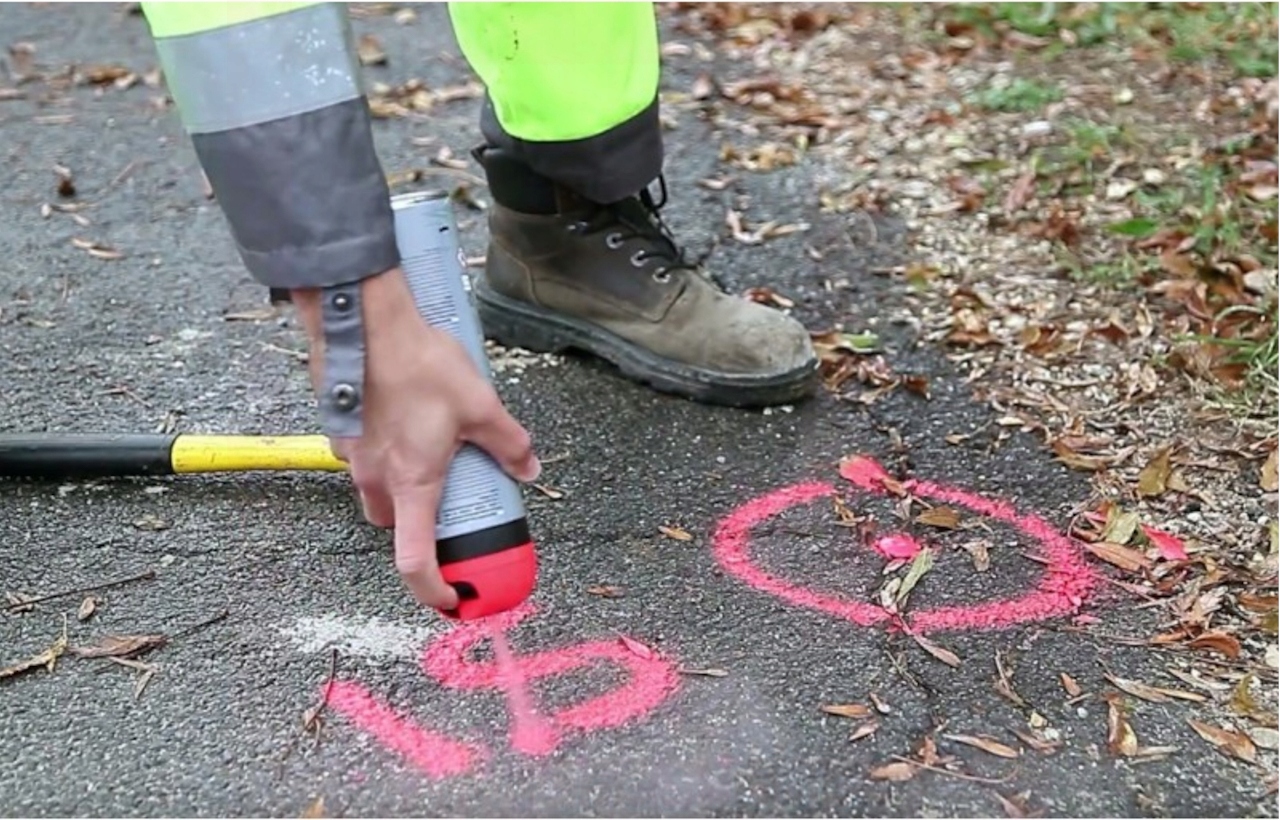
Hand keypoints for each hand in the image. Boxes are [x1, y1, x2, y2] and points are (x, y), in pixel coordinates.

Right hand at [293, 267, 540, 610]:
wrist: (363, 320)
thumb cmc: (418, 364)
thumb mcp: (481, 406)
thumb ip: (509, 444)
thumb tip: (529, 468)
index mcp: (411, 484)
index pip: (414, 560)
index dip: (433, 589)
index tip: (452, 598)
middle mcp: (375, 478)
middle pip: (397, 524)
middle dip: (423, 522)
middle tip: (454, 500)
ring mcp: (352, 455)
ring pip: (379, 489)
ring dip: (406, 484)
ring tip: (436, 449)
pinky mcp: (341, 430)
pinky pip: (366, 456)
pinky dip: (387, 451)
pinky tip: (409, 419)